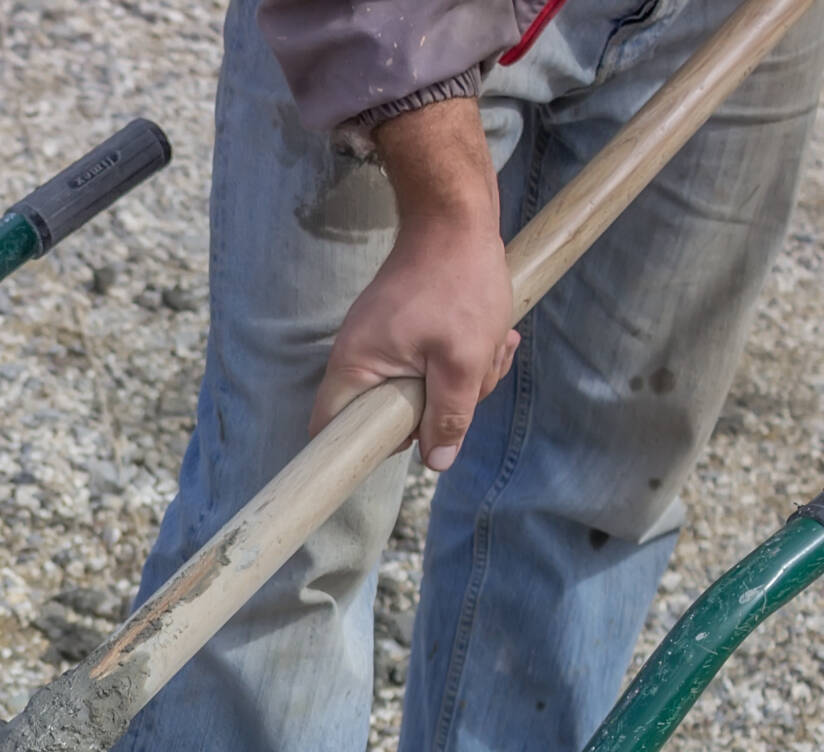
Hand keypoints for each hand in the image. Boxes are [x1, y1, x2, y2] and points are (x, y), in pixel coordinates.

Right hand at [309, 97, 519, 472]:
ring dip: (462, 378)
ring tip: (492, 343)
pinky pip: (427, 362)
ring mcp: (379, 343)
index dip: (363, 450)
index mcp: (356, 369)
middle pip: (388, 415)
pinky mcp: (399, 329)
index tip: (406, 442)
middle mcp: (357, 358)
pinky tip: (489, 335)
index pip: (331, 432)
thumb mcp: (464, 360)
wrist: (456, 216)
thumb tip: (436, 463)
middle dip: (441, 406)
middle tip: (477, 375)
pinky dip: (460, 356)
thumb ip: (449, 416)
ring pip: (417, 389)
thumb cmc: (458, 283)